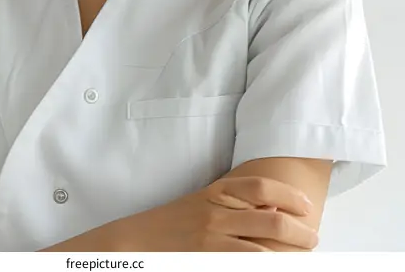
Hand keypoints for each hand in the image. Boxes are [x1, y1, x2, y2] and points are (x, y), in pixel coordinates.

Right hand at [115, 175, 317, 251]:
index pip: (260, 187)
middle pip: (270, 218)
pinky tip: (278, 267)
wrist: (137, 240)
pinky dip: (266, 266)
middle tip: (313, 238)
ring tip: (305, 259)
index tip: (307, 206)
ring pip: (264, 248)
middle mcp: (217, 213)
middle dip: (299, 230)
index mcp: (216, 192)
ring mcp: (213, 239)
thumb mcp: (201, 202)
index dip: (288, 195)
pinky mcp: (208, 259)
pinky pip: (246, 265)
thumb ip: (231, 202)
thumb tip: (269, 206)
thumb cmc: (173, 222)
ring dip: (290, 255)